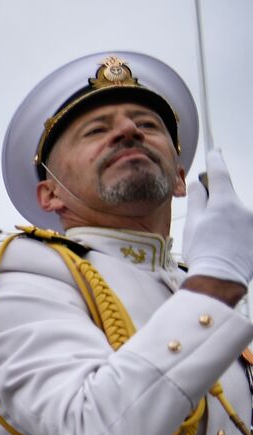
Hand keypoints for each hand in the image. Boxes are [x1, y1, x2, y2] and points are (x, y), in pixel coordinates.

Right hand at [183, 150, 252, 285]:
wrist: (220, 278)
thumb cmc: (203, 252)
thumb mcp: (192, 224)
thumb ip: (197, 200)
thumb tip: (198, 183)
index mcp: (224, 202)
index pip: (219, 174)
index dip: (216, 161)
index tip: (215, 153)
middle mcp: (244, 207)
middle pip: (228, 198)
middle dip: (217, 207)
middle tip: (206, 226)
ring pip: (237, 215)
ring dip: (228, 224)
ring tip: (217, 245)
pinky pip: (246, 227)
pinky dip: (237, 234)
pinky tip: (229, 248)